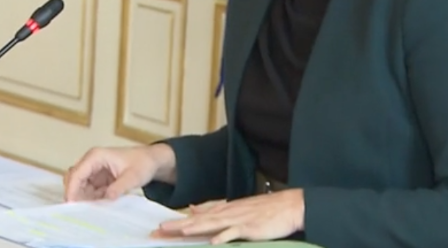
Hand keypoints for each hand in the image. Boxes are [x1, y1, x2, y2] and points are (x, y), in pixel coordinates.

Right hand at [64, 143, 175, 201]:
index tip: (72, 206)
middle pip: (73, 179)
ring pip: (78, 186)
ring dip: (84, 198)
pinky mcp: (97, 178)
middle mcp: (91, 161)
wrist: (150, 161)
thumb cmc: (142, 163)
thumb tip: (107, 197)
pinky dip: (90, 199)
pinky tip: (101, 203)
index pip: (76, 173)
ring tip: (96, 207)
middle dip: (75, 195)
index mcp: (96, 156)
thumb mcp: (133, 176)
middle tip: (83, 210)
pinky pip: (87, 191)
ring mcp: (93, 169)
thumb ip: (120, 187)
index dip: (72, 190)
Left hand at [153, 189, 304, 243]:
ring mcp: (238, 219)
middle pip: (198, 221)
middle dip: (178, 226)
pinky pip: (235, 232)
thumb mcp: (237, 208)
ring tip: (179, 232)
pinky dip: (224, 236)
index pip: (197, 217)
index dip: (178, 223)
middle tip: (158, 231)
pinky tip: (214, 242)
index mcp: (224, 209)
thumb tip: (195, 210)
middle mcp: (228, 212)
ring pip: (212, 224)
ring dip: (195, 229)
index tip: (159, 228)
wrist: (288, 205)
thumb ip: (216, 210)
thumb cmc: (264, 211)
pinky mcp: (250, 227)